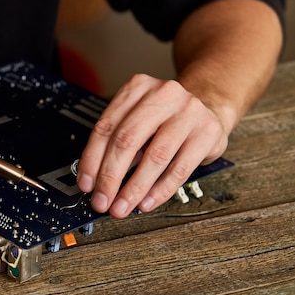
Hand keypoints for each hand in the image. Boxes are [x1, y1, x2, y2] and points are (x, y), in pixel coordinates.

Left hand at [76, 74, 227, 217]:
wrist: (209, 106)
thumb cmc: (165, 119)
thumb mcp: (138, 120)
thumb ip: (116, 143)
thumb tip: (95, 182)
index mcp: (136, 88)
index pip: (105, 128)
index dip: (92, 160)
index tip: (85, 185)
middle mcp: (162, 94)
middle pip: (127, 140)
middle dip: (110, 177)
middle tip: (101, 201)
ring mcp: (188, 111)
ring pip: (154, 156)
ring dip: (134, 188)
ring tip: (122, 207)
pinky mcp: (208, 132)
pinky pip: (180, 169)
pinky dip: (160, 190)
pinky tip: (146, 202)